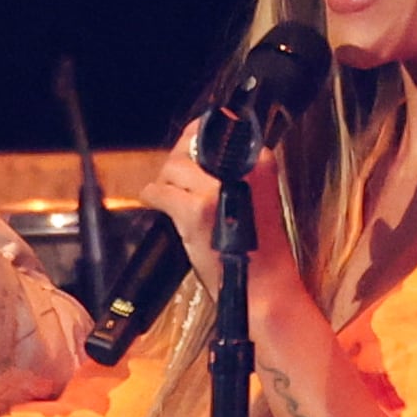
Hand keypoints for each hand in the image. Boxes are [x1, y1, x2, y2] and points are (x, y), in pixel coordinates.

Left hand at [141, 137, 307, 315]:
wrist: (263, 285)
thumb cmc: (260, 250)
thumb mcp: (258, 197)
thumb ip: (235, 174)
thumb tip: (200, 155)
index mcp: (260, 161)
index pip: (220, 131)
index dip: (196, 138)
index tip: (187, 145)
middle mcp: (240, 168)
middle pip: (191, 146)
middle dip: (177, 159)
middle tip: (173, 175)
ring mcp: (215, 188)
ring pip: (173, 167)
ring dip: (165, 181)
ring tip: (169, 195)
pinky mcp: (196, 210)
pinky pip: (159, 191)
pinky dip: (152, 196)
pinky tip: (155, 202)